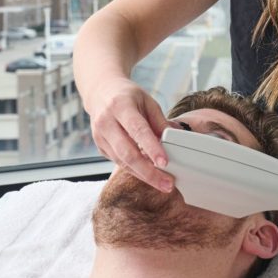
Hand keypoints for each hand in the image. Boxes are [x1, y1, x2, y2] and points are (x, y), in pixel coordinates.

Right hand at [87, 77, 172, 192]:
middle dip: (148, 172)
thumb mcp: (147, 101)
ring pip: (122, 162)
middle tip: (167, 183)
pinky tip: (150, 175)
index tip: (165, 162)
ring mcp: (100, 137)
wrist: (100, 93)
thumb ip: (160, 121)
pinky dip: (135, 170)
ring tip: (163, 183)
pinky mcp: (100, 148)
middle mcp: (106, 123)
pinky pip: (119, 163)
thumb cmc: (127, 96)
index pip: (138, 131)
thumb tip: (177, 137)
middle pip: (128, 153)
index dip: (152, 148)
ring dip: (144, 175)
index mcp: (120, 107)